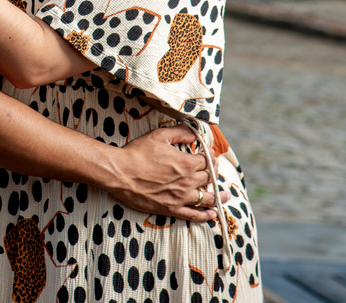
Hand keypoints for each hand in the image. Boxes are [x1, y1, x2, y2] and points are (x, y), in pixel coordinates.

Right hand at [108, 125, 230, 222]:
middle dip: (213, 173)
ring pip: (206, 198)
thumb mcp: (158, 136)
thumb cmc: (137, 153)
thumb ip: (179, 132)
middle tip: (214, 171)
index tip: (209, 156)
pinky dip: (205, 215)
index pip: (206, 161)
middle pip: (208, 178)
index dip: (209, 157)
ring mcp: (180, 197)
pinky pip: (194, 215)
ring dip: (218, 197)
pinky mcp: (171, 209)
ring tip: (225, 196)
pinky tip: (212, 214)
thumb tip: (193, 131)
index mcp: (186, 163)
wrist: (120, 173)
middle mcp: (187, 181)